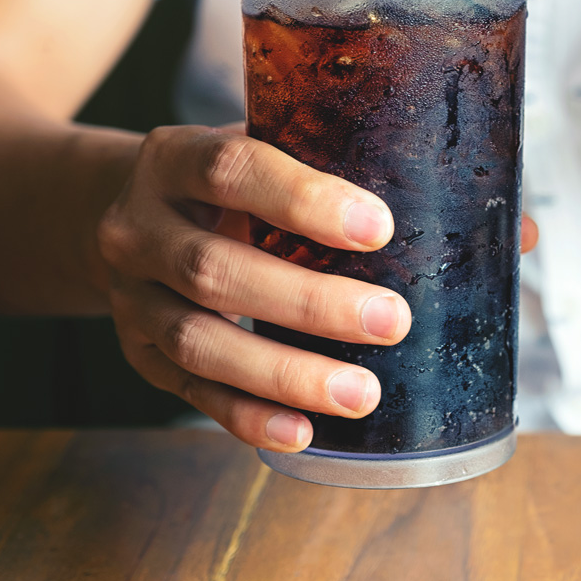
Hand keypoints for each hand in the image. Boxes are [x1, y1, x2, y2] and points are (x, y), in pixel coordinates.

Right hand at [97, 125, 410, 451]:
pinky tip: (303, 430)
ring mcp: (130, 296)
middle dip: (310, 303)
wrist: (133, 214)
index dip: (304, 200)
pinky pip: (190, 392)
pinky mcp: (139, 352)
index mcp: (174, 158)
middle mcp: (139, 229)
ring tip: (360, 393)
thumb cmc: (231, 183)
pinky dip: (247, 416)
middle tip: (392, 322)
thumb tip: (451, 202)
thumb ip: (322, 161)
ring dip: (284, 374)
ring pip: (198, 342)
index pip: (231, 170)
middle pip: (214, 270)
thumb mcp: (260, 150)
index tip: (379, 229)